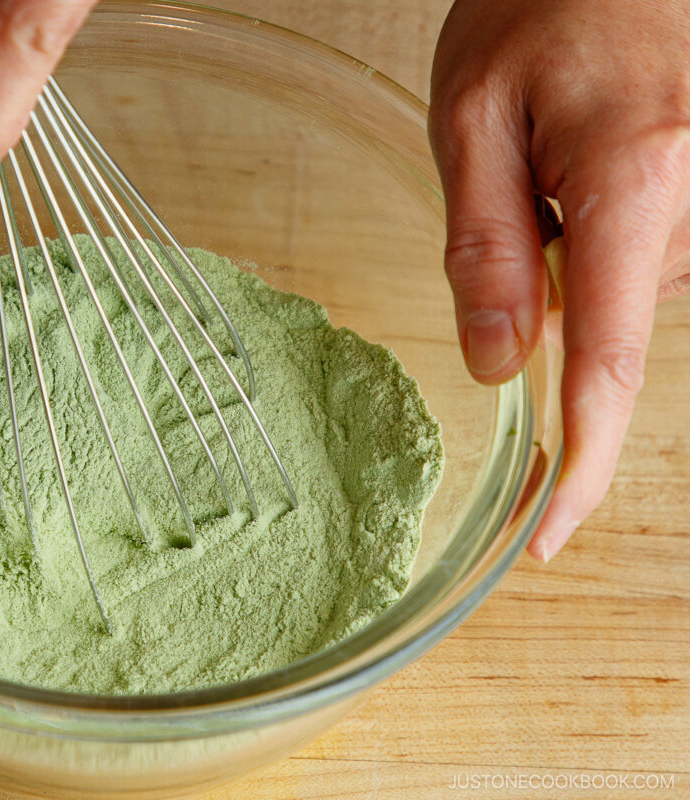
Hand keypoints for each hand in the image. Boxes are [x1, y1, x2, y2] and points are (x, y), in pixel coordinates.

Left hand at [429, 0, 689, 560]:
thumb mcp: (472, 116)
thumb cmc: (545, 4)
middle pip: (610, 321)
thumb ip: (485, 245)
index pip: (610, 366)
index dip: (581, 466)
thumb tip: (498, 364)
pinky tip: (606, 155)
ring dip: (583, 244)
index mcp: (635, 179)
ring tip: (568, 146)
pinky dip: (616, 226)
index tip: (548, 534)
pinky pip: (662, 253)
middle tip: (528, 176)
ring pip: (635, 287)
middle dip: (552, 279)